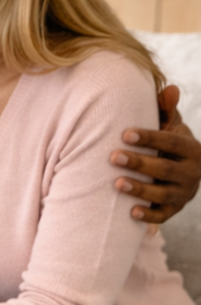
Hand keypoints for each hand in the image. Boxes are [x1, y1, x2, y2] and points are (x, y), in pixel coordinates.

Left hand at [113, 85, 200, 224]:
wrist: (180, 173)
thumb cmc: (167, 145)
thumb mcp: (171, 127)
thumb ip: (167, 110)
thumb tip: (169, 88)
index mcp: (192, 150)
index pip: (172, 143)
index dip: (150, 138)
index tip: (125, 133)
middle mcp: (192, 173)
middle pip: (165, 169)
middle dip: (139, 163)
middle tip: (113, 156)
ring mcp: (183, 193)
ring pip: (163, 194)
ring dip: (140, 189)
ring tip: (116, 183)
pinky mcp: (174, 210)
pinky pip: (163, 216)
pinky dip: (148, 217)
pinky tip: (131, 212)